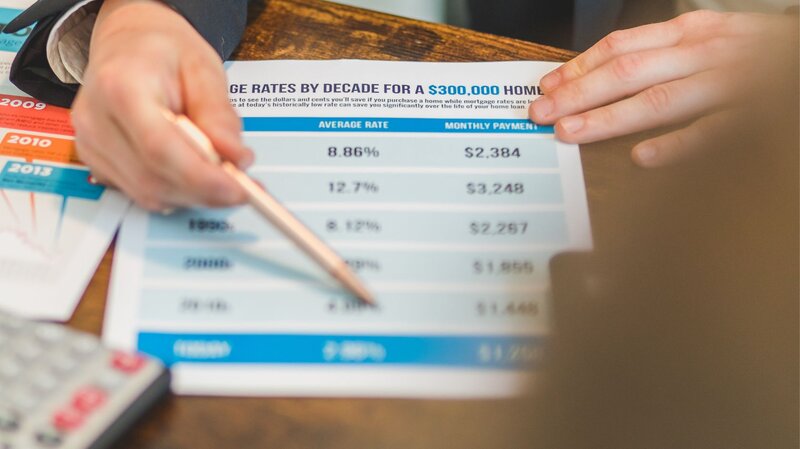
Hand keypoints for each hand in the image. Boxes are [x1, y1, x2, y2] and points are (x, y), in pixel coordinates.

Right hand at [71, 0, 252, 209]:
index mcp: (121, 85)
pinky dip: (176, 192)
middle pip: (153, 178)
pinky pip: (141, 193)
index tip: (237, 189)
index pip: (159, 147)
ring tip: (226, 179)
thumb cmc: (163, 51)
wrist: (128, 42)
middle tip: (244, 189)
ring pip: (149, 193)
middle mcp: (96, 119)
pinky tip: (197, 176)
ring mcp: (91, 144)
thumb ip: (219, 115)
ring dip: (194, 195)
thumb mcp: (203, 69)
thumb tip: (236, 158)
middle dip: (205, 191)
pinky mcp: (97, 162)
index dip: (201, 177)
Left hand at [529, 10, 797, 166]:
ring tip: (570, 132)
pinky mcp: (755, 113)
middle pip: (627, 72)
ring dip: (608, 118)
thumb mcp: (708, 40)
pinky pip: (711, 131)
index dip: (578, 68)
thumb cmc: (757, 52)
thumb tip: (604, 79)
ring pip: (658, 100)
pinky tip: (641, 158)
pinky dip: (675, 145)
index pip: (621, 47)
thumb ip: (662, 55)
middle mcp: (703, 52)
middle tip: (541, 115)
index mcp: (689, 33)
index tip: (546, 87)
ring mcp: (729, 83)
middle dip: (578, 94)